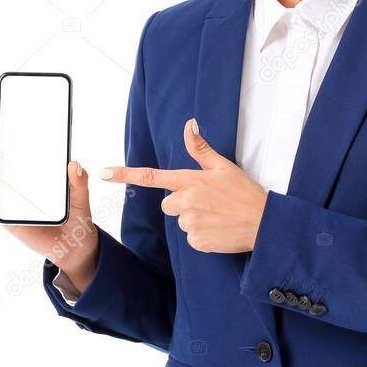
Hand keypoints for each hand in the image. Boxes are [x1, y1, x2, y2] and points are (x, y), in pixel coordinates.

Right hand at [0, 123, 97, 284]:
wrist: (73, 243)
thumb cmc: (76, 213)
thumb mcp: (81, 196)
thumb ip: (79, 181)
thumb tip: (74, 165)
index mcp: (34, 169)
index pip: (14, 148)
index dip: (0, 137)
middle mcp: (17, 180)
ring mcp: (9, 198)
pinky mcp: (6, 216)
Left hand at [100, 118, 267, 253]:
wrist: (263, 223)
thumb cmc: (244, 192)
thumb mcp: (224, 166)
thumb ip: (201, 149)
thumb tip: (189, 125)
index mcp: (190, 180)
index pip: (151, 176)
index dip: (124, 174)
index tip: (102, 172)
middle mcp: (185, 202)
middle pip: (168, 203)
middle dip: (183, 203)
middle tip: (208, 202)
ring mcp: (189, 223)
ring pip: (180, 221)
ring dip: (194, 218)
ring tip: (217, 215)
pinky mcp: (196, 242)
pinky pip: (190, 238)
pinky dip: (202, 234)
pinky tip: (218, 228)